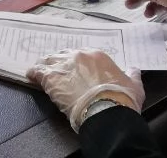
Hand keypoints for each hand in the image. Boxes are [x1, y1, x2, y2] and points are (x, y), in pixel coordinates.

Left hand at [27, 50, 143, 131]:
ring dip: (46, 66)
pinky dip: (34, 73)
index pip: (82, 54)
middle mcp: (78, 56)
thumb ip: (133, 75)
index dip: (77, 62)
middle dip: (61, 63)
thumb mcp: (134, 85)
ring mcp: (63, 66)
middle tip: (58, 71)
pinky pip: (38, 72)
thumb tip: (135, 69)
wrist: (107, 111)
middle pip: (64, 55)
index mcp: (97, 55)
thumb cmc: (121, 99)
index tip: (76, 68)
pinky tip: (31, 75)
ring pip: (49, 61)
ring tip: (41, 71)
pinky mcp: (51, 78)